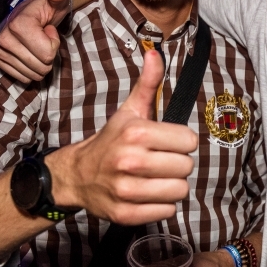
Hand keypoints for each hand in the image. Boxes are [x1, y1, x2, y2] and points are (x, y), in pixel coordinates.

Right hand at [0, 0, 69, 82]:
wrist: (31, 15)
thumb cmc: (48, 9)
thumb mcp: (58, 0)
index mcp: (18, 25)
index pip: (47, 54)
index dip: (53, 43)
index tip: (48, 30)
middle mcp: (4, 39)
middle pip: (41, 67)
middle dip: (48, 55)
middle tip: (43, 39)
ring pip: (33, 74)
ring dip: (40, 63)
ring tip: (36, 45)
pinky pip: (23, 78)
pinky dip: (31, 69)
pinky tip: (29, 53)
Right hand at [47, 49, 195, 223]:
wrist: (78, 175)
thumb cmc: (111, 141)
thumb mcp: (129, 110)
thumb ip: (148, 83)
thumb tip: (155, 53)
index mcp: (136, 133)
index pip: (189, 142)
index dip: (181, 143)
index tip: (166, 143)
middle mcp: (130, 161)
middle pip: (186, 167)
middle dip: (177, 165)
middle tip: (159, 162)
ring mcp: (126, 190)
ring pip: (179, 191)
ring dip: (171, 186)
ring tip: (155, 178)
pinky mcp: (125, 213)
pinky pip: (167, 211)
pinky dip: (161, 205)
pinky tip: (147, 194)